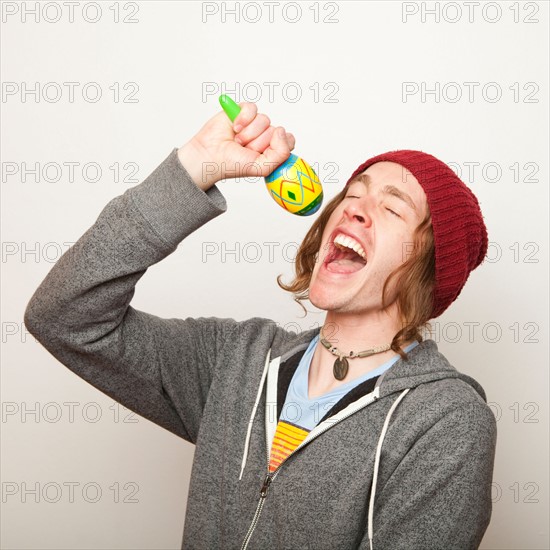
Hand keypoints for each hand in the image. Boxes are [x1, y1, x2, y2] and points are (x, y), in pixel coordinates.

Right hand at [178, 102, 295, 189]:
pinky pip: (252, 108)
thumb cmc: (233, 164)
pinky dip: (243, 118)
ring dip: (249, 133)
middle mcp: (266, 135)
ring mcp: (255, 123)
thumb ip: (281, 154)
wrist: (210, 156)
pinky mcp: (243, 111)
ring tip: (237, 141)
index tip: (264, 153)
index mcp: (273, 150)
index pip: (289, 140)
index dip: (278, 145)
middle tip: (245, 150)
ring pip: (264, 120)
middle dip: (258, 143)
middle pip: (276, 131)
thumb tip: (281, 130)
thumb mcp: (262, 167)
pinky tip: (234, 127)